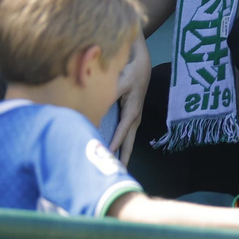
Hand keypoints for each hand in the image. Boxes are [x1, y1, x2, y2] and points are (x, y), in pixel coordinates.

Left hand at [110, 33, 149, 163]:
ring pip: (127, 141)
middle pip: (128, 144)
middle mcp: (135, 118)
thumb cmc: (132, 71)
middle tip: (117, 176)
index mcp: (133, 112)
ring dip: (121, 154)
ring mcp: (134, 118)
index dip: (115, 144)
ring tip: (113, 169)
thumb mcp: (121, 82)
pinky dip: (120, 144)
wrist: (142, 62)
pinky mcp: (131, 115)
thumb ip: (109, 95)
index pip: (122, 133)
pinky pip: (125, 135)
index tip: (107, 157)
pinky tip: (112, 151)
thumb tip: (97, 109)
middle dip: (123, 159)